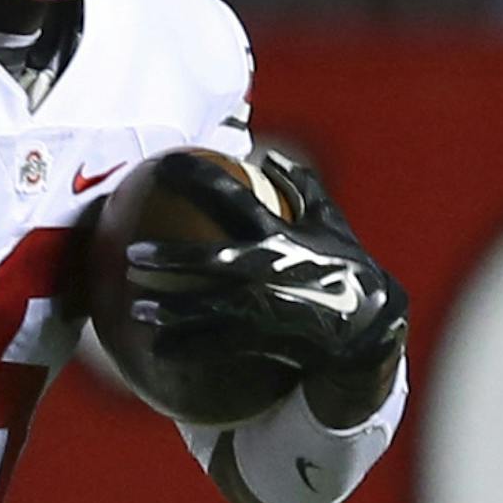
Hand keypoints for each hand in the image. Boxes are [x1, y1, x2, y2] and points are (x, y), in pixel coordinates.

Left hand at [126, 149, 407, 390]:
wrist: (371, 328)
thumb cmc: (345, 270)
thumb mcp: (330, 225)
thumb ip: (302, 187)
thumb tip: (270, 153)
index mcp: (281, 234)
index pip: (234, 196)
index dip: (197, 177)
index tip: (162, 165)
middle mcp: (273, 268)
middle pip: (212, 260)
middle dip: (170, 258)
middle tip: (132, 256)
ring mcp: (270, 306)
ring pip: (209, 309)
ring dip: (170, 311)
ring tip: (135, 309)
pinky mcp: (269, 339)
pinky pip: (218, 346)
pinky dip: (186, 348)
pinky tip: (157, 349)